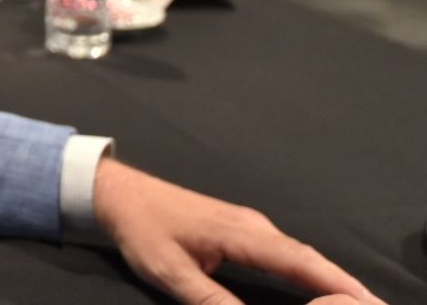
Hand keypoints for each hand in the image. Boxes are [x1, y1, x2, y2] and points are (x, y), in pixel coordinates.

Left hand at [92, 160, 384, 304]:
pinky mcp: (241, 231)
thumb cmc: (143, 229)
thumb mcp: (171, 272)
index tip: (366, 301)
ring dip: (329, 278)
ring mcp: (249, 226)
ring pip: (300, 255)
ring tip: (356, 302)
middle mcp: (253, 226)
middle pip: (309, 258)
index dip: (336, 283)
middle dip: (344, 284)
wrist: (121, 194)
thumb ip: (209, 299)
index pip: (299, 262)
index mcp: (241, 233)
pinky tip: (319, 288)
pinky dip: (310, 271)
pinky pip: (286, 253)